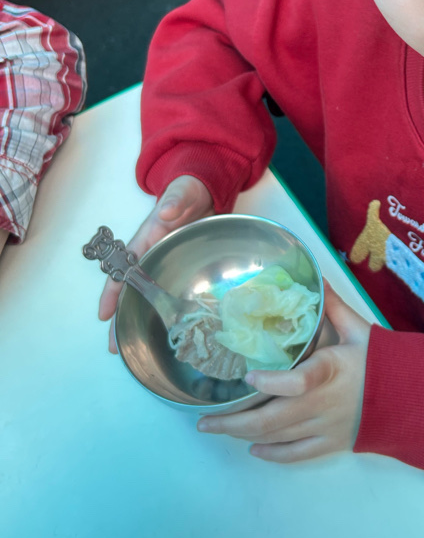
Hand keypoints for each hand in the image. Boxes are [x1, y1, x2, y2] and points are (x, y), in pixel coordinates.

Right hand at [97, 175, 213, 351]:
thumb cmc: (188, 191)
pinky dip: (164, 311)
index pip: (124, 269)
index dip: (113, 292)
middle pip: (131, 289)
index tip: (104, 314)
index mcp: (147, 239)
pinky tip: (167, 330)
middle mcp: (152, 254)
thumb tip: (165, 213)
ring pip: (148, 295)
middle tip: (115, 346)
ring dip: (139, 319)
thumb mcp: (183, 192)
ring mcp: (166, 262)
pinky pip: (168, 291)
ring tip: (133, 348)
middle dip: (121, 316)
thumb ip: (175, 200)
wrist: (205, 190)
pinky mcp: (182, 267)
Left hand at [197, 282, 370, 461]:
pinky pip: (296, 454)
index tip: (248, 377)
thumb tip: (314, 278)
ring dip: (243, 435)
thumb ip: (332, 307)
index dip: (273, 383)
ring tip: (216, 428)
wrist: (411, 398)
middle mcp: (324, 404)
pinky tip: (252, 447)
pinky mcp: (330, 444)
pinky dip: (272, 453)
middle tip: (203, 421)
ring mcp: (325, 428)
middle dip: (234, 421)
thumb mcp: (359, 329)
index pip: (299, 382)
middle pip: (274, 418)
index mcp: (331, 371)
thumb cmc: (382, 361)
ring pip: (278, 437)